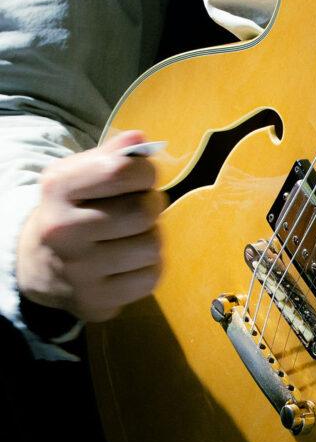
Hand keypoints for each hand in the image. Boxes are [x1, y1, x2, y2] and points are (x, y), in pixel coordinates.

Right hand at [16, 130, 165, 322]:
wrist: (37, 264)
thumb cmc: (72, 209)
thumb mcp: (80, 175)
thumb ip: (112, 155)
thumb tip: (141, 141)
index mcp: (58, 188)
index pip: (121, 170)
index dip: (146, 172)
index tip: (143, 179)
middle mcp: (63, 230)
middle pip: (143, 211)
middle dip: (152, 206)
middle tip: (141, 209)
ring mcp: (78, 270)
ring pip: (151, 247)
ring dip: (151, 238)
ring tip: (133, 236)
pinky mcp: (95, 301)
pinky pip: (150, 278)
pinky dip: (149, 268)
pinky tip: (130, 262)